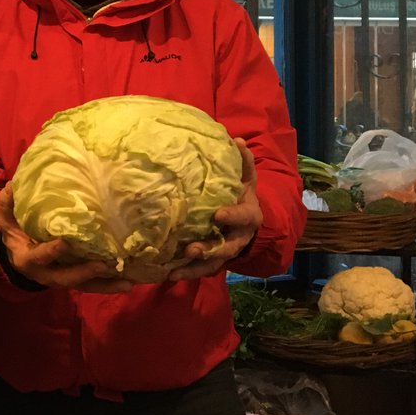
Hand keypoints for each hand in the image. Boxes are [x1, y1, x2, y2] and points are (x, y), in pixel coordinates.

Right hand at [0, 183, 133, 293]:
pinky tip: (129, 281)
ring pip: (84, 286)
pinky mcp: (75, 280)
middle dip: (84, 272)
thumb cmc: (15, 233)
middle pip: (66, 278)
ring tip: (127, 283)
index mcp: (28, 259)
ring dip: (105, 285)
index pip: (39, 257)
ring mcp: (62, 278)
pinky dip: (110, 284)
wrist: (17, 256)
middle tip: (103, 265)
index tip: (64, 242)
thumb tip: (12, 185)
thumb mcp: (6, 219)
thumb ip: (8, 204)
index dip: (50, 251)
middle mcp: (46, 274)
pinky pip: (92, 285)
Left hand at [169, 138, 261, 280]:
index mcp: (248, 215)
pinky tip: (167, 274)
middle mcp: (238, 237)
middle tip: (192, 250)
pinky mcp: (212, 261)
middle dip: (210, 250)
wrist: (247, 219)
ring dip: (194, 268)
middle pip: (227, 248)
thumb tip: (236, 140)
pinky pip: (200, 270)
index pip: (243, 217)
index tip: (218, 214)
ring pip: (213, 264)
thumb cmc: (240, 193)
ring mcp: (225, 251)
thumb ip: (243, 161)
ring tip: (173, 273)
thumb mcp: (245, 177)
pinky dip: (186, 273)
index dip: (233, 217)